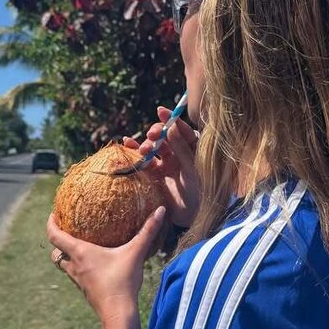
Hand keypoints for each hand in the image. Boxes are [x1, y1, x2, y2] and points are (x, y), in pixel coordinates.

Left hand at [47, 206, 165, 323]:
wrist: (118, 313)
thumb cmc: (123, 282)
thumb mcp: (136, 253)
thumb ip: (147, 231)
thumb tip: (160, 210)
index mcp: (81, 253)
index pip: (54, 236)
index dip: (51, 223)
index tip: (53, 214)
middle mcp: (75, 266)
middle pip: (55, 253)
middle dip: (57, 242)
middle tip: (65, 231)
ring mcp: (79, 280)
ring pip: (64, 266)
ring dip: (66, 256)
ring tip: (78, 247)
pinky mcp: (86, 290)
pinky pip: (76, 275)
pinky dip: (78, 267)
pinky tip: (93, 265)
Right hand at [123, 107, 199, 227]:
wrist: (195, 217)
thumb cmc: (202, 192)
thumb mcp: (194, 168)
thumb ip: (182, 148)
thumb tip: (172, 126)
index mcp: (192, 150)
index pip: (181, 130)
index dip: (172, 120)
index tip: (162, 111)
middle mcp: (179, 154)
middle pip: (164, 138)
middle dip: (156, 134)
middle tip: (153, 135)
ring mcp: (166, 166)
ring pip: (152, 149)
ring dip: (146, 145)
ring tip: (144, 150)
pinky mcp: (155, 177)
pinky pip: (143, 163)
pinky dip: (134, 154)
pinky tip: (127, 144)